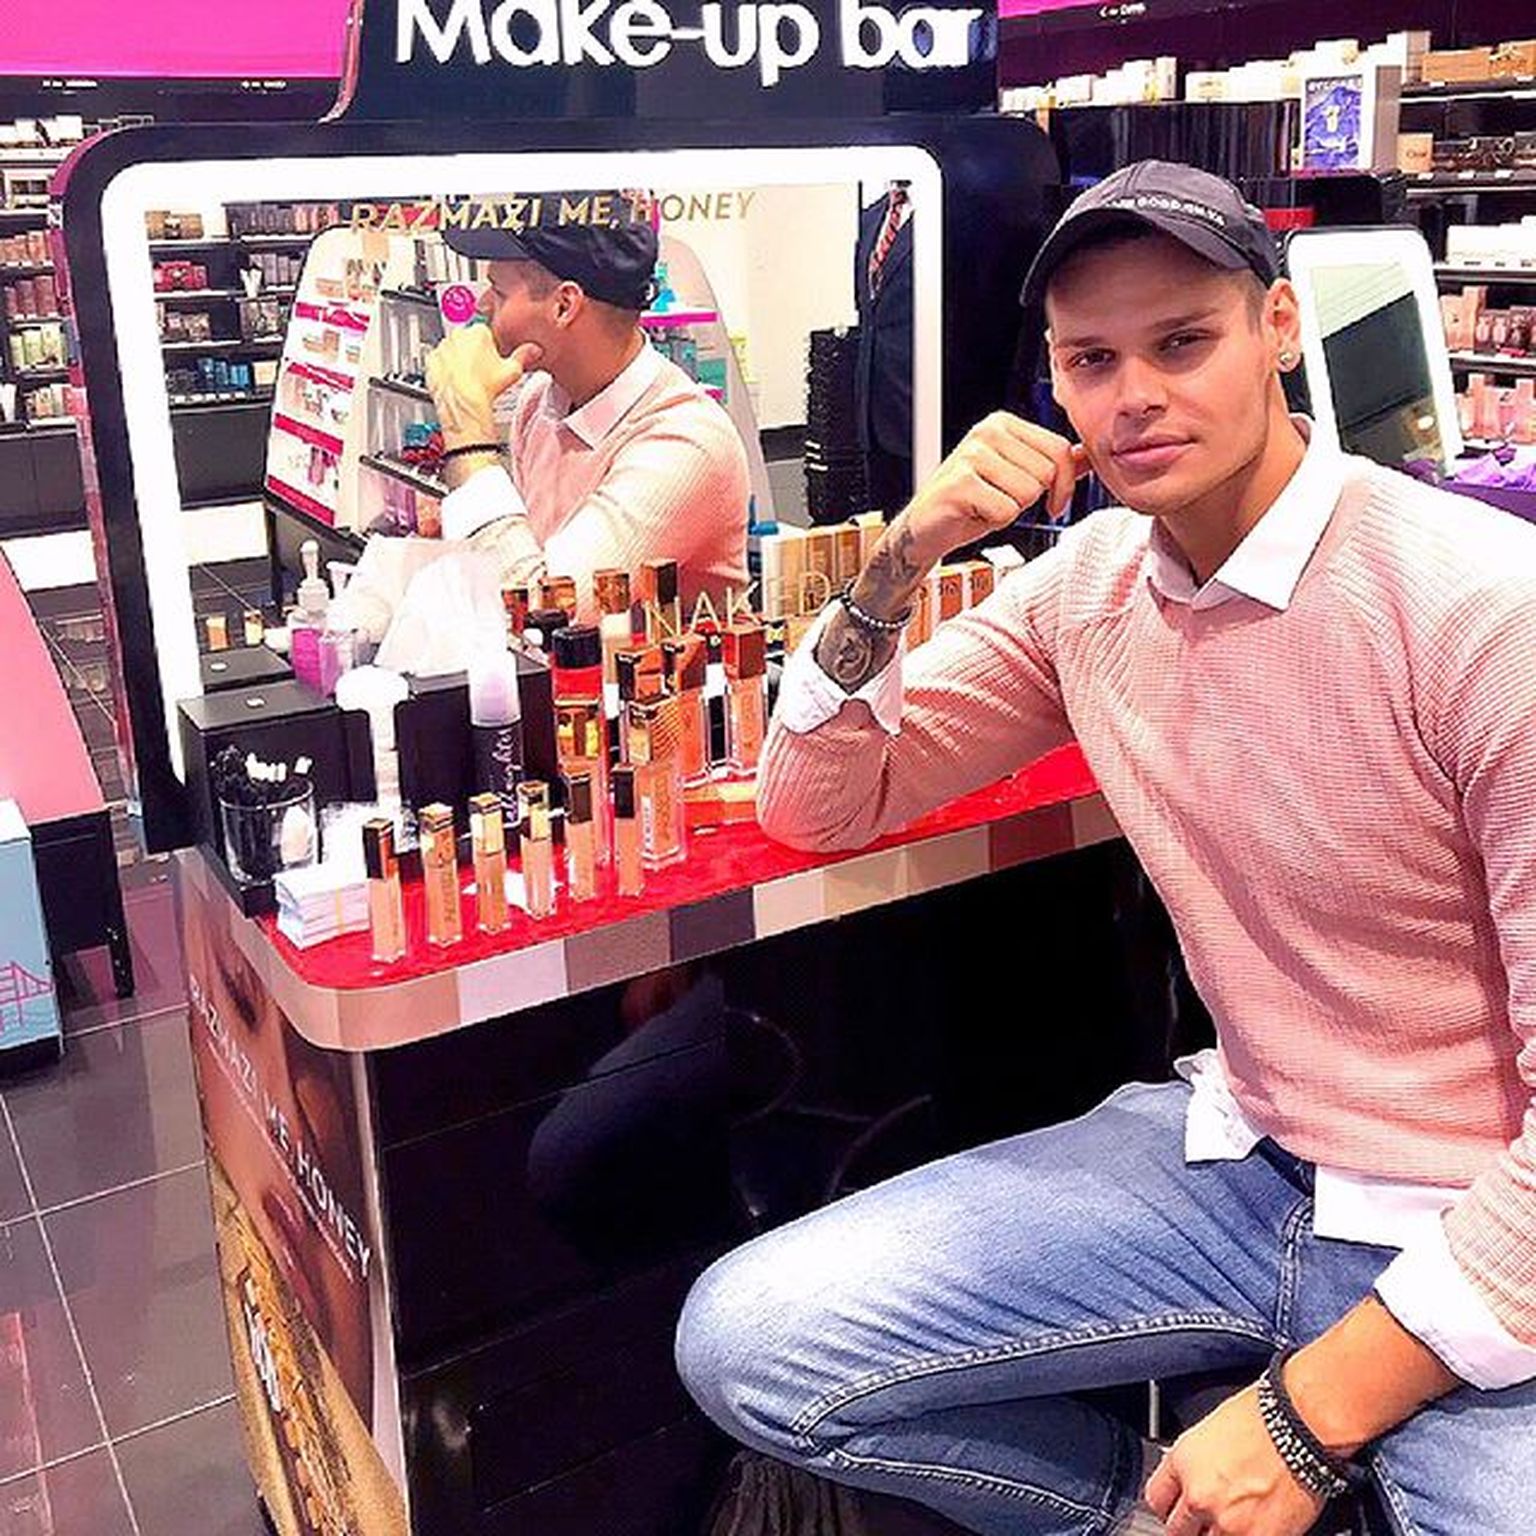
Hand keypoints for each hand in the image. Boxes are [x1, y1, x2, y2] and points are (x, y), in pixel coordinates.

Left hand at [424, 330, 542, 448]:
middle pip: (468, 340)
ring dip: (458, 359)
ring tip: (469, 378)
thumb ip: (524, 356)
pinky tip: (455, 380)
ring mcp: (443, 347)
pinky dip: (444, 368)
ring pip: (452, 349)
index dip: (491, 349)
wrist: (463, 404)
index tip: (493, 360)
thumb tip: (534, 350)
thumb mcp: (513, 371)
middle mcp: (458, 335)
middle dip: (474, 352)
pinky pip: (438, 361)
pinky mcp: (431, 360)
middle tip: (482, 371)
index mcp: (479, 332)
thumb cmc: (484, 387)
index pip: (486, 333)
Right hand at [902, 412, 1090, 567]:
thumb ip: (1053, 466)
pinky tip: (974, 513)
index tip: (1053, 503)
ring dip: (1010, 510)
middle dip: (1032, 499)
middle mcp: (987, 432)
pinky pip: (1005, 510)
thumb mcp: (1017, 479)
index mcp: (1003, 424)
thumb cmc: (971, 504)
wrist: (926, 528)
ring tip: (986, 505)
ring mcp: (971, 454)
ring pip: (1027, 492)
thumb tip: (1087, 457)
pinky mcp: (960, 483)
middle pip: (1046, 472)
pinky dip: (994, 522)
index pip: (1059, 450)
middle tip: (1003, 502)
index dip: (1064, 485)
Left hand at [1145, 1385, 1324, 1535]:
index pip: (1156, 1500)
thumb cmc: (1263, 1417)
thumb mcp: (1211, 1432)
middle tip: (1205, 1522)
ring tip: (1234, 1522)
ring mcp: (1229, 1523)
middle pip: (1177, 1531)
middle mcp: (1199, 1496)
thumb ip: (1196, 1464)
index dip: (1170, 1506)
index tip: (1178, 1509)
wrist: (1302, 1424)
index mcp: (1183, 1463)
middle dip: (1189, 1528)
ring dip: (1218, 1535)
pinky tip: (1256, 1527)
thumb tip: (1193, 1480)